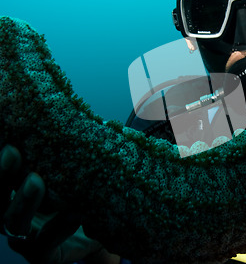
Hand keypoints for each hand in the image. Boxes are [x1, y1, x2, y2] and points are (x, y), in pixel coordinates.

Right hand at [0, 145, 118, 263]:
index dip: (0, 162)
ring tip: (37, 180)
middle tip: (12, 151)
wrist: (107, 228)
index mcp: (19, 188)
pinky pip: (42, 244)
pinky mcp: (41, 255)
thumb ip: (78, 152)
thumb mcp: (81, 171)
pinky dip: (57, 227)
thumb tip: (100, 122)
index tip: (6, 137)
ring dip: (22, 200)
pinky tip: (73, 213)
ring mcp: (25, 236)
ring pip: (10, 222)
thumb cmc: (88, 194)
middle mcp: (15, 212)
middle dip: (0, 174)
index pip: (4, 173)